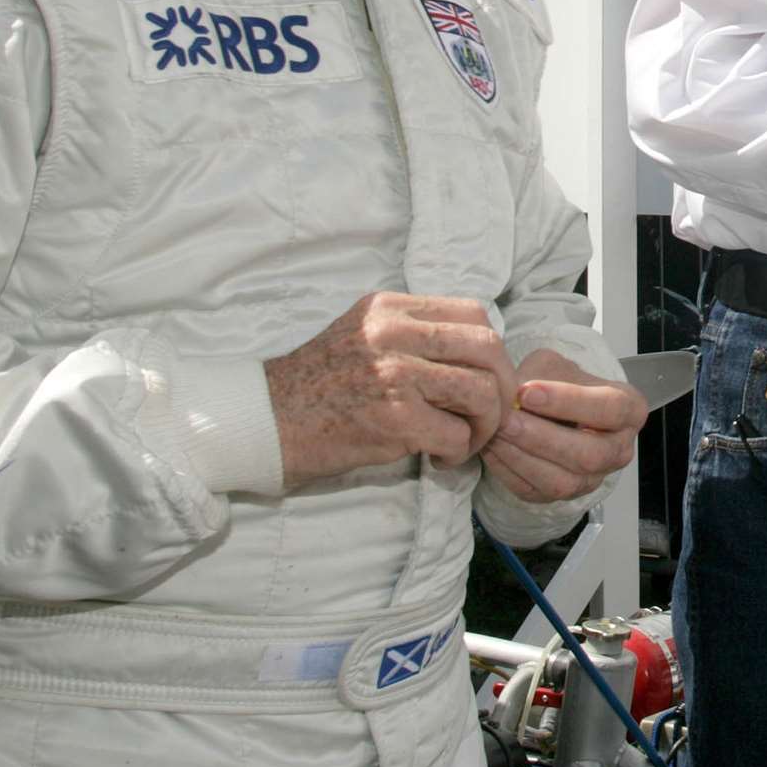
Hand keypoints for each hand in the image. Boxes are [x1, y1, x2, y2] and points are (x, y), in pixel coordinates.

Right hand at [265, 294, 513, 487]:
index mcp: (389, 309)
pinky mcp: (393, 418)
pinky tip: (438, 458)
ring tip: (464, 441)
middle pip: (488, 349)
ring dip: (484, 426)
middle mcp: (393, 333)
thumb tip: (481, 355)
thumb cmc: (317, 387)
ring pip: (481, 392)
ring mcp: (393, 374)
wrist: (265, 423)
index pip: (474, 313)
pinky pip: (457, 434)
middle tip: (489, 417)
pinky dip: (458, 452)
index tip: (487, 379)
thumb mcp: (362, 336)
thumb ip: (413, 334)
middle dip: (502, 388)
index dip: (493, 351)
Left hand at [483, 348, 647, 503]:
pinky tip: (492, 448)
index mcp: (629, 410)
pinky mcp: (565, 496)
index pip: (608, 408)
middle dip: (542, 437)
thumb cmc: (558, 383)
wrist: (549, 408)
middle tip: (507, 419)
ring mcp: (594, 478)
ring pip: (562, 481)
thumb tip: (513, 396)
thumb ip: (541, 377)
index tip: (528, 392)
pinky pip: (536, 492)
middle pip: (588, 454)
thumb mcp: (555, 365)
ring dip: (523, 457)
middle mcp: (619, 450)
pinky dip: (509, 471)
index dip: (568, 401)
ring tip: (495, 432)